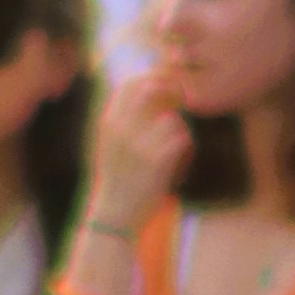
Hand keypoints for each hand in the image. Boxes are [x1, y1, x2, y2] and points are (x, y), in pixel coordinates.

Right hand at [82, 64, 189, 232]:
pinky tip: (181, 160)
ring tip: (178, 146)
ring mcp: (137, 144)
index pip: (130, 83)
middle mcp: (120, 128)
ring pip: (171, 118)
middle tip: (182, 107)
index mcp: (108, 121)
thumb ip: (124, 118)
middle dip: (171, 94)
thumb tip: (146, 92)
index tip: (167, 88)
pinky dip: (186, 146)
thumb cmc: (117, 179)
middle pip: (152, 91)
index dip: (153, 79)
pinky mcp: (155, 162)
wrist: (114, 215)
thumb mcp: (109, 144)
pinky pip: (181, 138)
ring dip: (181, 129)